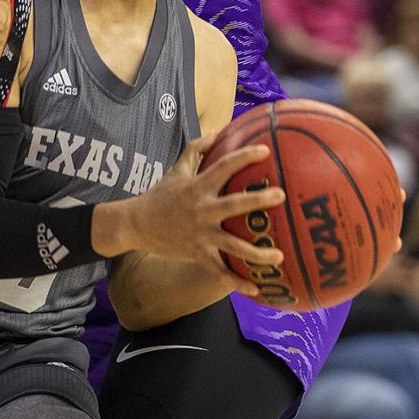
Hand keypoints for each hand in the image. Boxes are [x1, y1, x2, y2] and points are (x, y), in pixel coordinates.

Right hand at [102, 138, 285, 273]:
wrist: (136, 224)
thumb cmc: (161, 195)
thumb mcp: (177, 169)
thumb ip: (197, 149)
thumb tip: (217, 130)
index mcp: (198, 187)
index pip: (224, 167)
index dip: (244, 157)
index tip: (265, 151)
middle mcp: (202, 210)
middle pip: (234, 205)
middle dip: (258, 201)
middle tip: (281, 195)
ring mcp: (200, 235)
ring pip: (233, 246)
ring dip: (256, 253)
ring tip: (279, 257)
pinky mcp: (197, 254)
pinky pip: (219, 271)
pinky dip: (237, 282)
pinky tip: (257, 288)